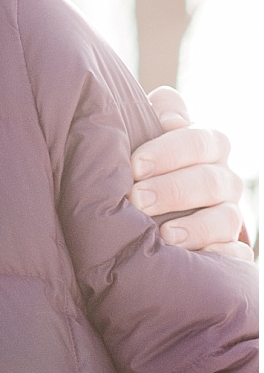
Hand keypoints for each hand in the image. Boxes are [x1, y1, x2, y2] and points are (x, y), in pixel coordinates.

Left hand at [130, 89, 250, 257]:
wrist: (151, 204)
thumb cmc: (145, 163)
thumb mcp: (147, 132)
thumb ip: (158, 112)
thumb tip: (170, 118)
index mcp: (209, 146)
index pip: (200, 141)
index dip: (169, 151)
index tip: (135, 166)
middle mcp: (224, 180)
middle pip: (210, 181)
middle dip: (172, 190)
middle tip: (137, 200)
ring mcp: (230, 215)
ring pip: (226, 219)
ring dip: (196, 227)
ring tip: (165, 235)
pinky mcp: (231, 249)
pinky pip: (238, 255)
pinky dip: (221, 257)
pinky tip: (200, 260)